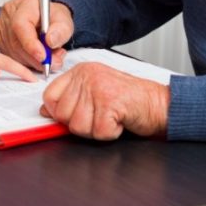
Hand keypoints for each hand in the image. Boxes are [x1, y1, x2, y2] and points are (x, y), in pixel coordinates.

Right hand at [0, 0, 73, 71]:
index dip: (30, 44)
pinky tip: (38, 57)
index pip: (20, 25)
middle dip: (36, 58)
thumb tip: (51, 41)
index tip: (43, 56)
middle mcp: (9, 15)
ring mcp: (2, 28)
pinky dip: (27, 62)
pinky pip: (11, 57)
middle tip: (53, 62)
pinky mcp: (0, 41)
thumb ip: (61, 30)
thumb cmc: (52, 16)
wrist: (47, 18)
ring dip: (33, 62)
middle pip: (16, 42)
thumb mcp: (64, 20)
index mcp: (24, 4)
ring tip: (50, 57)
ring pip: (14, 53)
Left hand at [40, 62, 170, 139]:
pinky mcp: (109, 103)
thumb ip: (70, 98)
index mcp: (81, 71)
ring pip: (78, 126)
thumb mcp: (95, 92)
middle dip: (81, 124)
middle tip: (100, 116)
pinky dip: (110, 133)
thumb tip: (46, 111)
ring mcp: (98, 88)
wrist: (159, 103)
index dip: (58, 112)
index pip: (50, 95)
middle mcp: (87, 76)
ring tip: (110, 117)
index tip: (72, 115)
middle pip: (63, 115)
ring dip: (96, 130)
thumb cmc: (129, 99)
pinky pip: (98, 132)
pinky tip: (119, 121)